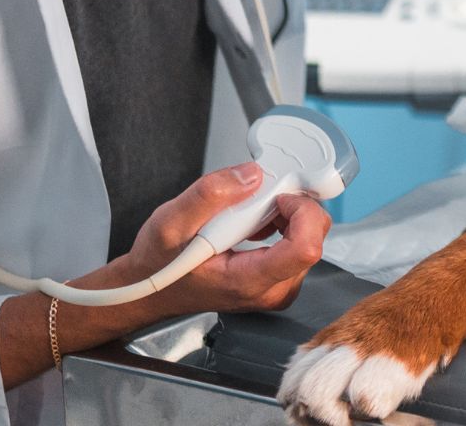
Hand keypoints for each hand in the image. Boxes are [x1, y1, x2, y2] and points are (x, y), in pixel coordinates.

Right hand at [0, 163, 333, 389]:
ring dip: (285, 213)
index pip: (307, 248)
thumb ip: (210, 195)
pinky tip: (253, 220)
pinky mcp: (277, 277)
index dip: (300, 211)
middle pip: (314, 238)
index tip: (275, 195)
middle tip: (256, 197)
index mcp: (249, 281)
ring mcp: (277, 286)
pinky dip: (281, 221)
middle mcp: (271, 290)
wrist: (150, 287)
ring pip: (309, 237)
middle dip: (292, 206)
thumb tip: (253, 175)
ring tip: (247, 211)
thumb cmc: (159, 263)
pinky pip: (298, 241)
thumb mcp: (170, 223)